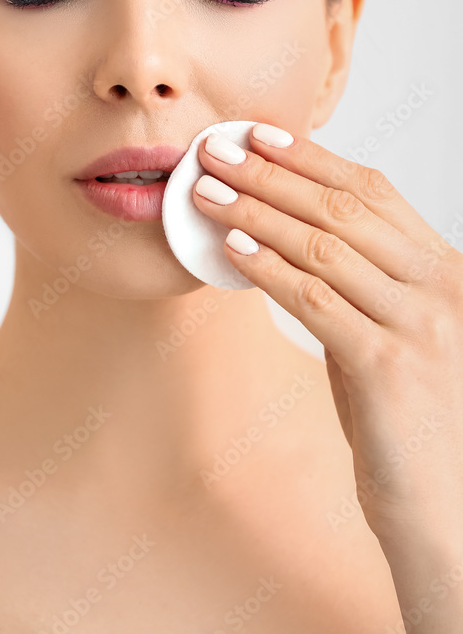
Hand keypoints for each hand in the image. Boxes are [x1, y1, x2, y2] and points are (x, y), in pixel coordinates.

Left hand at [192, 122, 462, 549]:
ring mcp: (420, 327)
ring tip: (207, 193)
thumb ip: (359, 290)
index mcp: (445, 271)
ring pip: (324, 247)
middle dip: (270, 174)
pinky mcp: (389, 369)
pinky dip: (268, 268)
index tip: (260, 135)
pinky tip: (232, 249)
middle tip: (216, 152)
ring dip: (255, 213)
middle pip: (342, 208)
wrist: (450, 511)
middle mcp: (441, 289)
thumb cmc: (415, 423)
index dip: (313, 158)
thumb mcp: (396, 337)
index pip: (374, 192)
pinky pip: (316, 301)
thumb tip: (290, 244)